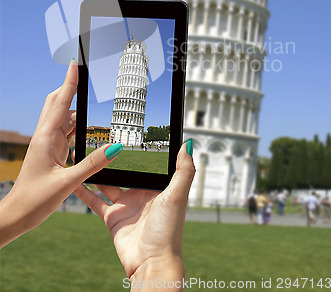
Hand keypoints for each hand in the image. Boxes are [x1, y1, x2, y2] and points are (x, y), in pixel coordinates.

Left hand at [0, 60, 121, 247]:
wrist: (17, 215)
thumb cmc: (35, 200)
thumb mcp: (67, 183)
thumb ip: (93, 164)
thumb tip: (114, 148)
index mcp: (45, 139)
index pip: (60, 102)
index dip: (69, 82)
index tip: (75, 64)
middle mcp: (45, 137)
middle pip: (57, 103)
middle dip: (69, 89)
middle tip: (83, 76)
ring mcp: (48, 144)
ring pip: (62, 118)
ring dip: (76, 110)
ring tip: (91, 105)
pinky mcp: (52, 153)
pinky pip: (65, 133)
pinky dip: (76, 127)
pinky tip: (86, 129)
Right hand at [75, 140, 194, 287]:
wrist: (151, 262)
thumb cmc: (169, 231)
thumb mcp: (177, 195)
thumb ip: (183, 170)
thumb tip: (188, 144)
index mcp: (158, 187)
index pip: (148, 164)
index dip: (139, 150)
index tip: (130, 133)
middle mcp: (142, 194)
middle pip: (125, 171)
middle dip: (115, 159)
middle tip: (102, 139)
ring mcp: (126, 205)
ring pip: (108, 183)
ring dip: (98, 171)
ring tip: (85, 154)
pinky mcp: (112, 217)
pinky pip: (96, 201)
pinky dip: (84, 191)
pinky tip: (75, 180)